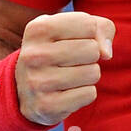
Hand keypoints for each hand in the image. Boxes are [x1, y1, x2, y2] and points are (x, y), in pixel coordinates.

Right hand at [15, 11, 114, 126]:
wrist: (24, 90)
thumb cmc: (57, 50)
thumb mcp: (72, 29)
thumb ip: (100, 27)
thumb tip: (106, 53)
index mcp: (37, 28)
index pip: (88, 24)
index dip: (90, 32)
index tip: (74, 39)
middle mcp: (34, 54)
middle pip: (92, 49)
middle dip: (91, 55)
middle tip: (74, 60)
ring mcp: (38, 82)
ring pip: (93, 73)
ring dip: (89, 75)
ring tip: (71, 75)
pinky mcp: (47, 106)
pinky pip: (89, 94)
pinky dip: (85, 93)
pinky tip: (68, 91)